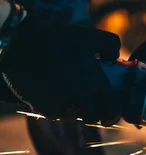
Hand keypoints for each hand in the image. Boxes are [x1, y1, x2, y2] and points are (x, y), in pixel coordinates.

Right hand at [1, 14, 120, 123]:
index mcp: (96, 85)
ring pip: (73, 117)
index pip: (112, 112)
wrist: (21, 44)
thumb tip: (115, 58)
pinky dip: (55, 105)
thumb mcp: (89, 36)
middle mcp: (81, 100)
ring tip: (65, 90)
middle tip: (86, 99)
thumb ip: (110, 45)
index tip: (108, 111)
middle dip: (92, 111)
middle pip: (93, 118)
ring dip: (73, 108)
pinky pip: (55, 113)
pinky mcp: (44, 109)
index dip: (112, 114)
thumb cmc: (58, 39)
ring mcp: (62, 107)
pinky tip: (50, 90)